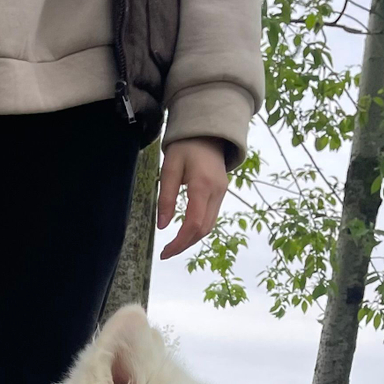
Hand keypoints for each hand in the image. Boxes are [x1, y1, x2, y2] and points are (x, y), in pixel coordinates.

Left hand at [157, 138, 228, 258]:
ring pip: (209, 226)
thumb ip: (165, 197)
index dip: (179, 242)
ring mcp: (222, 193)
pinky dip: (198, 228)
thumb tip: (161, 226)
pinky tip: (185, 231)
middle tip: (166, 252)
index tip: (165, 252)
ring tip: (174, 245)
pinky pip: (211, 217)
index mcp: (203, 185)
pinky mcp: (221, 192)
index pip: (194, 223)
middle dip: (185, 244)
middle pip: (203, 229)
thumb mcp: (169, 168)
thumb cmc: (185, 146)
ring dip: (192, 239)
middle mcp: (217, 192)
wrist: (208, 131)